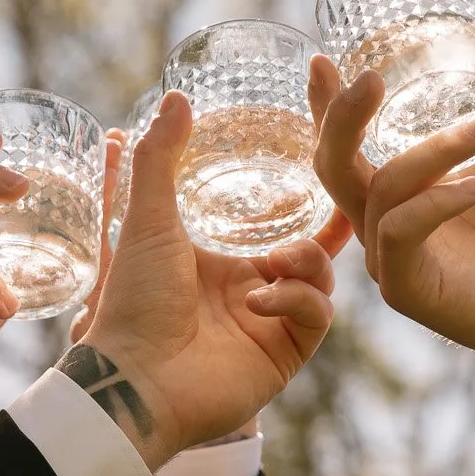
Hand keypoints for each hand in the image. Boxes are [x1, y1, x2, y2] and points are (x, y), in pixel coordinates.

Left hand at [60, 91, 344, 468]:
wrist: (135, 378)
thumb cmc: (133, 302)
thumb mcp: (145, 219)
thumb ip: (161, 158)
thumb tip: (176, 97)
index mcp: (218, 260)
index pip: (272, 222)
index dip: (300, 196)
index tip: (324, 159)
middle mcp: (249, 290)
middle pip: (309, 248)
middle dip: (325, 224)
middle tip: (341, 195)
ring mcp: (270, 323)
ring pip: (320, 277)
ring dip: (306, 260)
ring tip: (277, 260)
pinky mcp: (286, 353)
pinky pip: (316, 315)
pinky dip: (297, 298)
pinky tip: (261, 300)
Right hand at [310, 12, 474, 435]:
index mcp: (392, 197)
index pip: (341, 147)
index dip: (325, 107)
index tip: (325, 60)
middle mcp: (378, 227)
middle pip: (333, 165)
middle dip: (344, 118)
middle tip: (374, 78)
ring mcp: (387, 261)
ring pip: (385, 190)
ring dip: (435, 150)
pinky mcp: (408, 290)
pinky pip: (402, 235)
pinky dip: (437, 203)